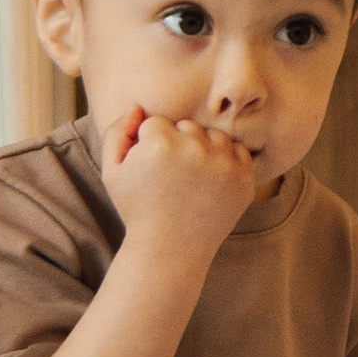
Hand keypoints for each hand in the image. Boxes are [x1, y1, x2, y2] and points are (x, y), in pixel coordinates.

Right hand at [102, 104, 260, 260]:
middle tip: (171, 179)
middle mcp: (195, 149)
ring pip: (213, 136)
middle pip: (186, 126)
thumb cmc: (138, 210)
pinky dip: (226, 162)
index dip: (148, 146)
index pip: (155, 123)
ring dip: (203, 150)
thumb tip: (136, 106)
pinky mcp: (244, 178)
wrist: (171, 250)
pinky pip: (237, 151)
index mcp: (160, 143)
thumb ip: (116, 133)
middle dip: (177, 145)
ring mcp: (224, 164)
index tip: (149, 172)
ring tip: (190, 181)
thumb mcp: (112, 172)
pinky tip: (209, 184)